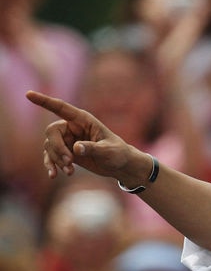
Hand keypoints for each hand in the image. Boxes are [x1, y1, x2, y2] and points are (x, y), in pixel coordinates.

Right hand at [25, 91, 147, 182]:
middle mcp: (72, 128)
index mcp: (83, 120)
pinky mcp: (66, 152)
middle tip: (69, 161)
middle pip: (52, 132)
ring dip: (57, 159)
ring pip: (50, 146)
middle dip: (57, 147)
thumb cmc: (118, 153)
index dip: (44, 101)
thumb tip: (75, 148)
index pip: (61, 108)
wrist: (121, 166)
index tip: (28, 94)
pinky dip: (51, 165)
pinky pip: (51, 156)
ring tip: (70, 171)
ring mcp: (68, 140)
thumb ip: (93, 148)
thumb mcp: (108, 151)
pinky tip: (53, 175)